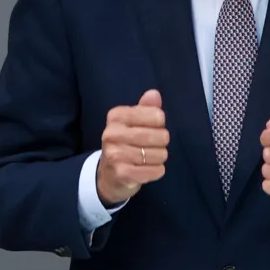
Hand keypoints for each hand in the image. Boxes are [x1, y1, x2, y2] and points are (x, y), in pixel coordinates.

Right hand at [96, 89, 168, 205]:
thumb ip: (146, 107)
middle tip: (153, 146)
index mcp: (116, 116)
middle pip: (160, 136)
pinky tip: (147, 169)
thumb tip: (154, 94)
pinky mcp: (122, 174)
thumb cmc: (125, 143)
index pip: (157, 115)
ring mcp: (115, 155)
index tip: (152, 128)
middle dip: (162, 142)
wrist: (108, 175)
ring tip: (148, 158)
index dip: (160, 124)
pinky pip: (155, 171)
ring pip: (159, 155)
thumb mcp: (133, 122)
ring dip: (160, 158)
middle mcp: (112, 134)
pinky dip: (157, 171)